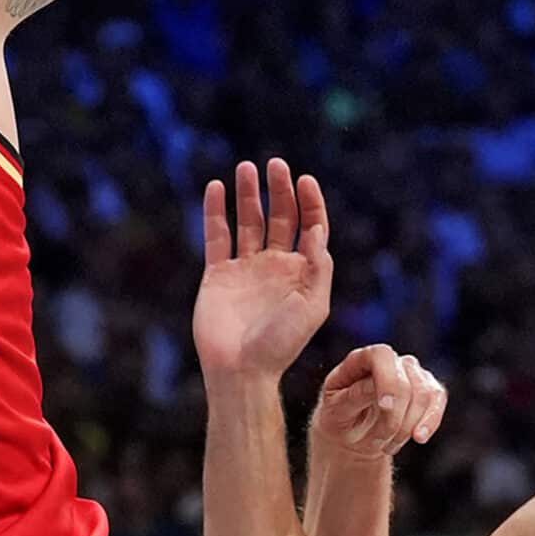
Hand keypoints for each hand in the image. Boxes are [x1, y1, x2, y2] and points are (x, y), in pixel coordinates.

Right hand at [193, 159, 332, 379]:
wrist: (241, 370)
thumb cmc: (281, 344)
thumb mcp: (313, 306)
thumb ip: (318, 266)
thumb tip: (317, 229)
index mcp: (302, 271)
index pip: (309, 226)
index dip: (309, 201)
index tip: (304, 179)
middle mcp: (275, 265)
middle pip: (279, 217)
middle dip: (278, 190)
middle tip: (275, 165)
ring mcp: (245, 268)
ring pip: (248, 221)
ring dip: (248, 194)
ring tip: (245, 168)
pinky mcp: (218, 273)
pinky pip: (217, 236)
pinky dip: (216, 211)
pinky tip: (217, 188)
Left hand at [311, 345, 447, 462]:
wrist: (353, 437)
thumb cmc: (341, 420)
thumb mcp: (336, 413)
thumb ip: (352, 397)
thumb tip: (374, 387)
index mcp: (359, 360)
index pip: (381, 355)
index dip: (387, 379)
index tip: (385, 407)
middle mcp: (388, 361)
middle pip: (406, 380)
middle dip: (395, 417)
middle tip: (379, 440)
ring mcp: (410, 372)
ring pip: (424, 393)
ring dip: (408, 426)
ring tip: (389, 444)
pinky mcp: (427, 388)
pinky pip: (438, 399)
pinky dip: (430, 421)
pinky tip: (419, 437)